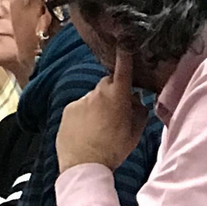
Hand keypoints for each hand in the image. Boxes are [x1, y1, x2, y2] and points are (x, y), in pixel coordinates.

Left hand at [57, 48, 148, 172]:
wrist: (82, 166)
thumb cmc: (113, 150)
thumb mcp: (135, 133)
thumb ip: (138, 111)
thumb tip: (135, 101)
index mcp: (117, 96)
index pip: (123, 69)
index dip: (125, 54)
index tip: (125, 39)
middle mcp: (97, 93)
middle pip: (108, 84)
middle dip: (114, 92)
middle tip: (117, 112)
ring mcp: (80, 100)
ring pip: (94, 97)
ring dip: (98, 106)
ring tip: (100, 128)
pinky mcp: (67, 109)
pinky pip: (80, 107)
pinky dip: (85, 114)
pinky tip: (86, 131)